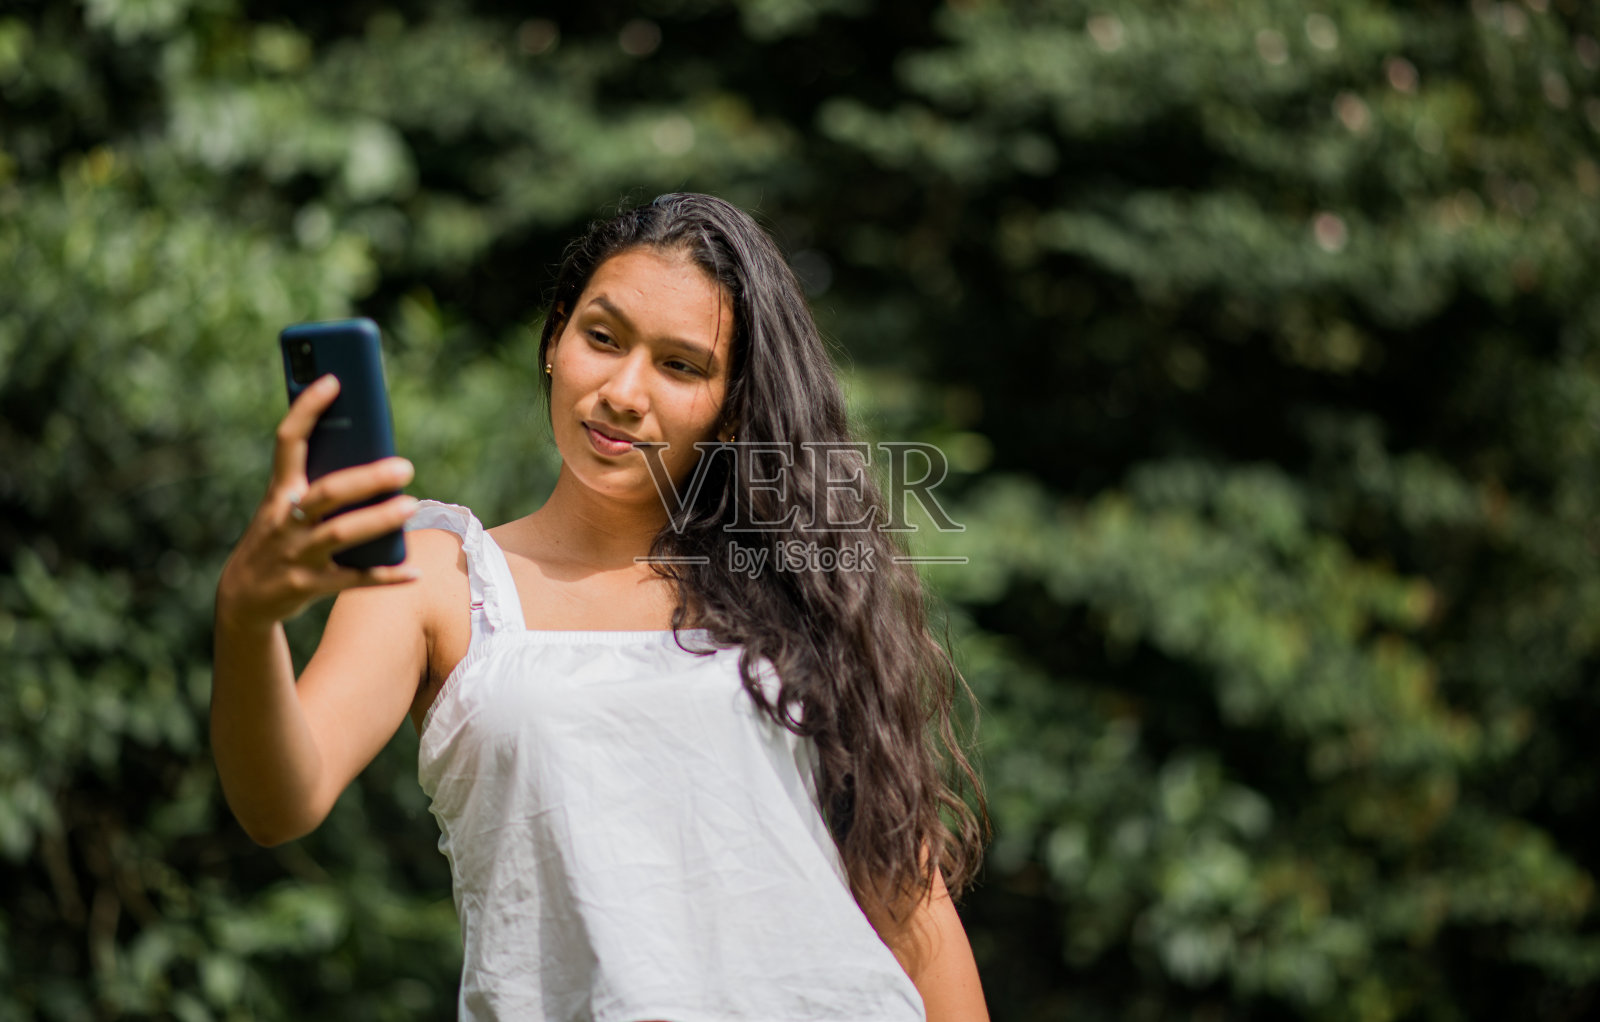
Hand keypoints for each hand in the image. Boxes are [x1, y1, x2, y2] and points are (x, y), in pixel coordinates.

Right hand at [217, 374, 419, 627]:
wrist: (242, 599)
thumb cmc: (279, 538)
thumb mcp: (286, 507)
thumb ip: (319, 483)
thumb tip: (376, 457)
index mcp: (280, 491)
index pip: (288, 441)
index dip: (307, 409)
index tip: (333, 379)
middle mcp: (286, 519)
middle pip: (328, 492)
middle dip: (366, 478)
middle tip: (405, 467)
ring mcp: (296, 554)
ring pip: (341, 534)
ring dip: (378, 520)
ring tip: (410, 506)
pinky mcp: (308, 586)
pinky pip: (353, 579)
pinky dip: (385, 575)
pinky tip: (414, 570)